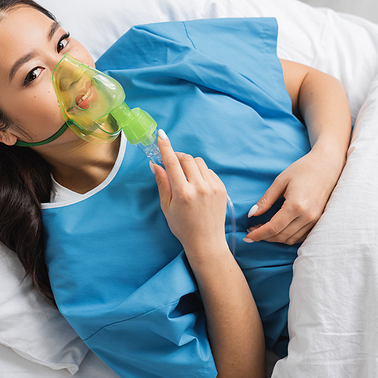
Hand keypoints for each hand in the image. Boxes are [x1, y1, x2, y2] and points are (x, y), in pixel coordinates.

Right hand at [151, 130, 227, 260]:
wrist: (206, 242)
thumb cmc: (182, 227)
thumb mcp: (167, 206)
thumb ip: (162, 183)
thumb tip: (155, 164)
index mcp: (183, 193)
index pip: (172, 163)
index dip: (166, 147)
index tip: (161, 135)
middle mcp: (199, 188)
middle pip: (187, 159)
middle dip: (177, 157)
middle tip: (171, 163)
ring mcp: (213, 187)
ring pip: (199, 162)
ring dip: (189, 164)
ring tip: (185, 177)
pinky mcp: (222, 188)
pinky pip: (209, 171)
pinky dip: (200, 172)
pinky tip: (197, 184)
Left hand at [244, 147, 343, 244]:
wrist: (327, 165)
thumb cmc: (303, 169)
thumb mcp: (280, 181)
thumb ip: (266, 200)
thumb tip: (252, 214)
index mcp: (296, 206)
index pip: (273, 228)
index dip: (258, 234)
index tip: (247, 236)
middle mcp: (307, 216)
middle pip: (281, 236)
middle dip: (264, 237)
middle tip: (252, 230)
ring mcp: (315, 220)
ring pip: (291, 239)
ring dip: (275, 238)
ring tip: (263, 229)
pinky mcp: (319, 220)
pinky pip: (301, 237)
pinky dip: (288, 236)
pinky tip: (279, 229)